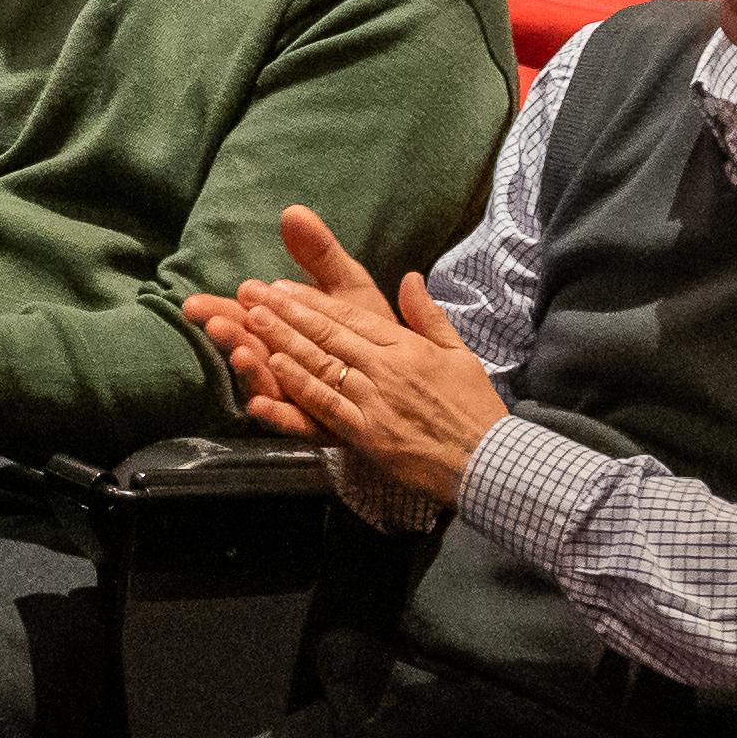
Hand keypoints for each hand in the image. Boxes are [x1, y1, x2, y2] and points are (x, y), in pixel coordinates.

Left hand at [193, 206, 505, 508]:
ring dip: (282, 341)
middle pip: (328, 334)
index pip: (350, 317)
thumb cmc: (473, 407)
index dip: (312, 301)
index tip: (280, 287)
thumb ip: (429, 315)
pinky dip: (298, 388)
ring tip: (250, 321)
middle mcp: (386, 368)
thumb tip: (411, 278)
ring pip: (320, 365)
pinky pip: (326, 406)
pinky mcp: (367, 434)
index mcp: (406, 347)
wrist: (486, 460)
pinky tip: (273, 371)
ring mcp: (374, 401)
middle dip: (285, 312)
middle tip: (251, 293)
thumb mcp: (458, 352)